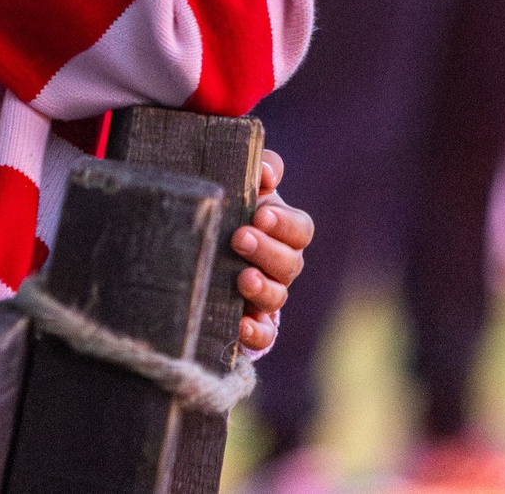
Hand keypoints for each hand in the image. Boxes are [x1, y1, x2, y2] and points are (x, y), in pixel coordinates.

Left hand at [234, 148, 310, 353]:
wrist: (204, 250)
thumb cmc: (230, 209)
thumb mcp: (243, 185)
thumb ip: (260, 170)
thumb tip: (267, 171)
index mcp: (284, 230)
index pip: (300, 229)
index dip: (284, 224)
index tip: (260, 214)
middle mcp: (282, 265)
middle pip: (290, 263)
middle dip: (266, 250)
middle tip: (239, 237)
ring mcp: (268, 296)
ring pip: (277, 297)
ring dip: (262, 287)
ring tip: (242, 278)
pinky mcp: (252, 323)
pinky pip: (262, 334)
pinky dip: (255, 331)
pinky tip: (240, 323)